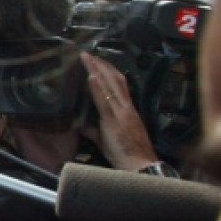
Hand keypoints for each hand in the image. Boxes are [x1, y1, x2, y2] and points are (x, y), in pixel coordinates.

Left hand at [79, 52, 159, 170]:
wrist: (139, 166)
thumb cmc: (127, 154)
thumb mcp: (107, 138)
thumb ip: (94, 129)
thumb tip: (81, 125)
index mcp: (127, 109)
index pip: (119, 84)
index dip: (109, 71)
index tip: (98, 61)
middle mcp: (126, 107)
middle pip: (115, 79)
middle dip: (102, 65)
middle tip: (89, 53)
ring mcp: (121, 112)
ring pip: (110, 85)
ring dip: (97, 69)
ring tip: (87, 58)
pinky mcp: (115, 120)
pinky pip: (105, 100)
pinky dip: (98, 87)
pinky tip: (91, 77)